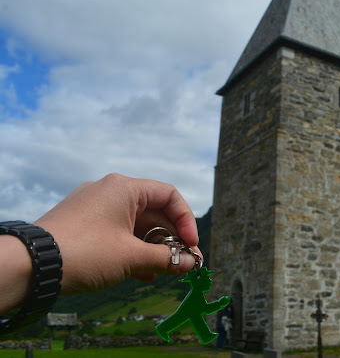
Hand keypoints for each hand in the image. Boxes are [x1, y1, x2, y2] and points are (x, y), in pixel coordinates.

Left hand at [35, 173, 200, 294]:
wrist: (28, 266)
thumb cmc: (83, 253)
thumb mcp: (131, 257)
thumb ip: (166, 258)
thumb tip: (190, 263)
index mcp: (124, 188)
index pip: (169, 195)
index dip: (185, 219)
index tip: (191, 244)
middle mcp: (109, 191)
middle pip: (153, 211)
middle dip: (171, 238)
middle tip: (185, 261)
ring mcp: (93, 207)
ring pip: (135, 224)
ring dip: (152, 247)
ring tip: (165, 270)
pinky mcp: (82, 224)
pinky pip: (116, 232)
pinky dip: (132, 249)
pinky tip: (141, 272)